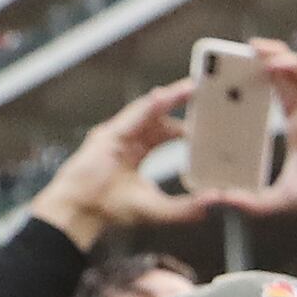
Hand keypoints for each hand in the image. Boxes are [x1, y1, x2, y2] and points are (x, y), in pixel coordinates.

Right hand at [29, 81, 208, 249]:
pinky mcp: (108, 134)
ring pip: (148, 109)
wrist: (82, 210)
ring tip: (193, 87)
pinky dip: (149, 106)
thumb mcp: (158, 209)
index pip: (167, 132)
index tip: (211, 121)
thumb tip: (213, 203)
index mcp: (139, 151)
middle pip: (160, 114)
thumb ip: (185, 208)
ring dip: (170, 97)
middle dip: (181, 102)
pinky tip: (165, 97)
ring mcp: (117, 134)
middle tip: (207, 92)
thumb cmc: (113, 209)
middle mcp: (128, 138)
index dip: (187, 126)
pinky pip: (132, 115)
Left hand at [200, 41, 296, 253]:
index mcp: (294, 126)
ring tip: (259, 50)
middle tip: (242, 49)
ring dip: (281, 58)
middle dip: (264, 59)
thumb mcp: (279, 199)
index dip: (254, 78)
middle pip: (283, 76)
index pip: (271, 93)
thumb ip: (251, 202)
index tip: (234, 71)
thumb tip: (217, 201)